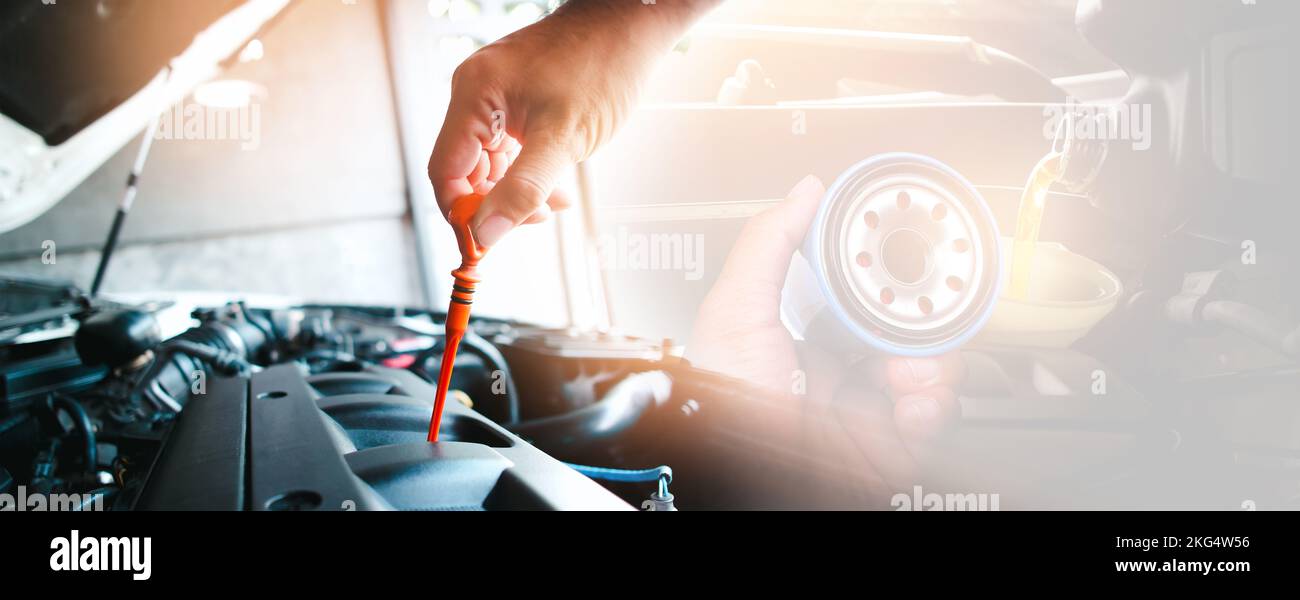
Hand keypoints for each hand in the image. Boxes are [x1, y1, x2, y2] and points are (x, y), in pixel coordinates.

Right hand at [428, 1, 718, 246]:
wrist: (631, 28)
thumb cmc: (601, 68)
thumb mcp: (562, 139)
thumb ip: (522, 189)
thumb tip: (486, 233)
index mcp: (474, 95)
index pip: (445, 171)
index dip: (462, 214)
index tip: (484, 245)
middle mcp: (476, 94)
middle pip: (466, 171)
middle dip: (497, 204)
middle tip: (537, 219)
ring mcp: (495, 97)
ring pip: (490, 165)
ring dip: (519, 192)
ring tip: (557, 202)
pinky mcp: (515, 102)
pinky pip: (509, 149)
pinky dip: (529, 173)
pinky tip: (558, 187)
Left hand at [687, 175, 965, 499]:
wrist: (743, 475)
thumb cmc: (721, 406)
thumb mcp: (733, 313)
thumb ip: (768, 244)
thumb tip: (803, 192)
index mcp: (801, 341)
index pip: (858, 298)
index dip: (883, 281)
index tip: (897, 264)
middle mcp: (838, 375)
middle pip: (905, 330)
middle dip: (920, 318)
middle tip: (913, 317)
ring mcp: (867, 410)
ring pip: (931, 369)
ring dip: (931, 361)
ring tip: (903, 369)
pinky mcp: (892, 446)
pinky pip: (937, 417)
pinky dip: (935, 404)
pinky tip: (909, 404)